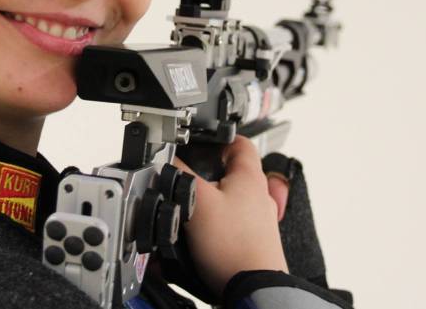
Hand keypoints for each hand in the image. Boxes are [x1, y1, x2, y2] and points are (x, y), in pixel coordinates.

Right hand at [173, 136, 288, 295]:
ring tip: (187, 210)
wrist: (252, 287)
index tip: (200, 141)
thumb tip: (168, 158)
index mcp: (250, 178)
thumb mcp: (197, 202)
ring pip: (227, 201)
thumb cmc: (234, 247)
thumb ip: (181, 176)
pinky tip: (194, 239)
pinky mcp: (250, 241)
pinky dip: (210, 228)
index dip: (218, 137)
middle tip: (186, 177)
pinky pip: (227, 226)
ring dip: (206, 204)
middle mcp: (257, 197)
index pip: (239, 142)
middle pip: (230, 173)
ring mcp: (257, 221)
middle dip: (205, 174)